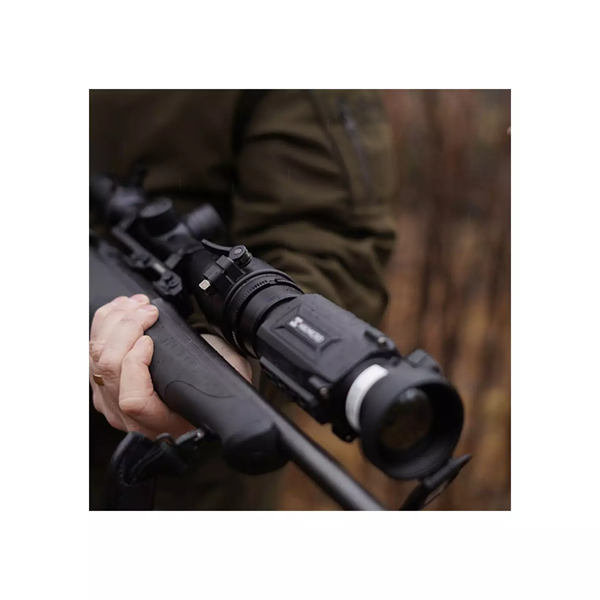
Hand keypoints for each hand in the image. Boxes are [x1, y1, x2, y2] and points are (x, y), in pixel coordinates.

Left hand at [89, 294, 251, 438]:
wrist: (200, 408)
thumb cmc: (212, 395)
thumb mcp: (224, 381)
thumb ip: (210, 367)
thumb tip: (202, 342)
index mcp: (160, 422)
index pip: (132, 399)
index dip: (136, 364)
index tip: (151, 340)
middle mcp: (129, 416)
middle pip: (107, 369)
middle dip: (125, 328)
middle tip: (147, 310)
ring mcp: (111, 401)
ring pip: (95, 358)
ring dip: (113, 322)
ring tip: (135, 304)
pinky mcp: (102, 385)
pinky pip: (91, 354)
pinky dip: (104, 325)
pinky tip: (121, 311)